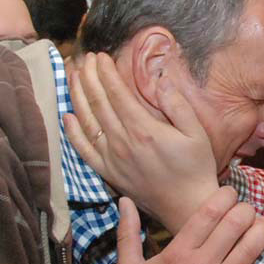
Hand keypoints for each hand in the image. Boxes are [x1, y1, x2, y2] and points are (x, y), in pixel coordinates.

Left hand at [64, 52, 217, 231]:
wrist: (187, 206)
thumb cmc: (196, 168)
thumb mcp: (197, 133)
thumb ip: (178, 105)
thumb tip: (161, 80)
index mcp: (144, 129)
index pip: (116, 93)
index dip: (106, 73)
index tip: (100, 56)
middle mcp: (123, 142)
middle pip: (98, 102)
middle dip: (89, 77)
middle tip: (84, 59)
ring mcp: (112, 158)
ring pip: (87, 121)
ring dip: (77, 96)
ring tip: (72, 76)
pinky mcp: (108, 172)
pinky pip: (84, 150)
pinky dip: (73, 132)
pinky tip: (67, 116)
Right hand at [97, 189, 263, 263]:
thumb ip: (128, 231)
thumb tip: (125, 201)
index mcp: (178, 253)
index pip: (210, 212)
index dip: (226, 196)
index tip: (230, 193)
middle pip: (236, 224)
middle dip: (246, 210)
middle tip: (247, 210)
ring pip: (252, 248)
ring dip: (262, 230)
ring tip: (261, 226)